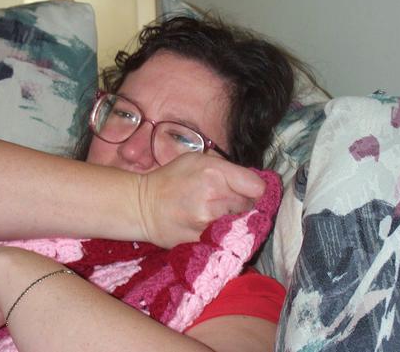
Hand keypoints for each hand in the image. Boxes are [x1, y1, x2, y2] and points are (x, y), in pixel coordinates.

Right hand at [138, 153, 264, 247]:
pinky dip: (224, 236)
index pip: (258, 187)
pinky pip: (227, 240)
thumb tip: (252, 181)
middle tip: (227, 203)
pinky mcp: (203, 241)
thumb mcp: (196, 159)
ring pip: (241, 224)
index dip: (255, 189)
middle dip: (245, 205)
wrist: (141, 207)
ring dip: (235, 221)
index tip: (247, 191)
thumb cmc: (170, 179)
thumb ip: (226, 168)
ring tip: (217, 215)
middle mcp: (214, 197)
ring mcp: (208, 222)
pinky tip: (211, 228)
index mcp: (214, 173)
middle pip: (251, 207)